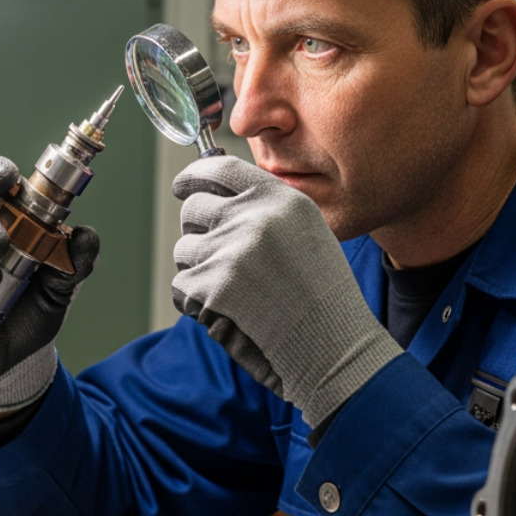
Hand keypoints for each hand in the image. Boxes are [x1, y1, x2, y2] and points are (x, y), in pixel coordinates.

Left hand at [172, 156, 401, 426]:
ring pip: (184, 251)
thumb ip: (264, 210)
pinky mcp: (214, 285)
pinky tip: (230, 313)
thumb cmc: (322, 297)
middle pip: (193, 210)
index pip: (218, 168)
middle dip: (199, 234)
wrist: (333, 346)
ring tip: (239, 294)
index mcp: (279, 198)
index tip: (183, 187)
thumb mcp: (306, 233)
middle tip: (225, 263)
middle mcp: (253, 216)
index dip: (192, 177)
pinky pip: (182, 287)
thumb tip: (213, 195)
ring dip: (200, 273)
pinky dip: (196, 304)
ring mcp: (231, 249)